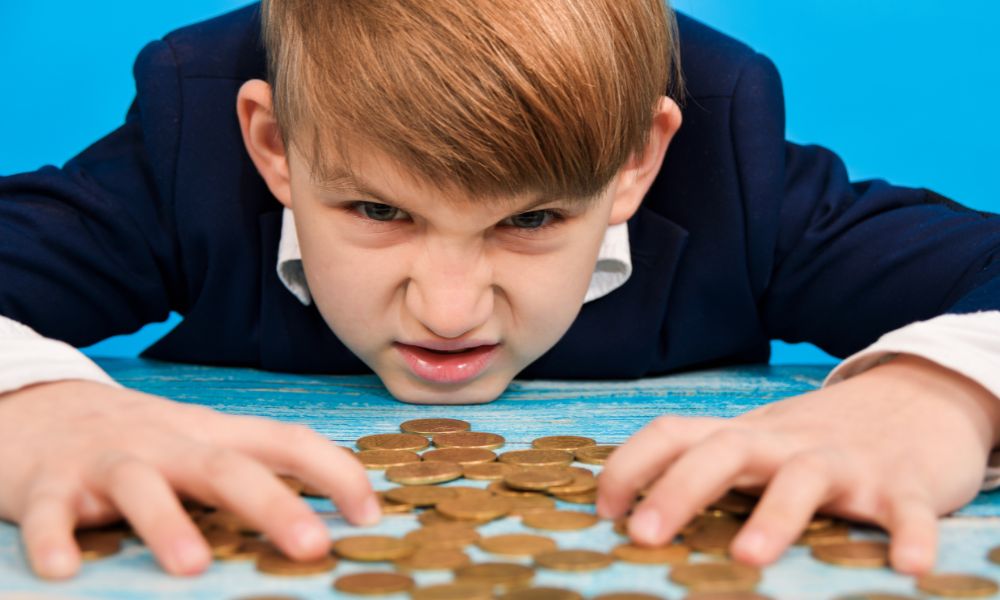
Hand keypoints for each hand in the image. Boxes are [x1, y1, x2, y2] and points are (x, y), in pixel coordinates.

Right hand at [0, 380, 377, 578]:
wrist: (38, 406)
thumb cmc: (137, 440)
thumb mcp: (198, 444)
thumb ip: (251, 471)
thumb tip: (324, 514)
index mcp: (211, 436)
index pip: (285, 441)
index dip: (334, 471)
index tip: (372, 513)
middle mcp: (167, 443)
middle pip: (225, 467)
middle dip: (272, 504)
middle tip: (312, 546)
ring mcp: (107, 460)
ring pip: (141, 485)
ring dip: (167, 524)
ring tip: (192, 567)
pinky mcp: (46, 482)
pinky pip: (49, 512)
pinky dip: (54, 538)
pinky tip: (65, 570)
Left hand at [596, 354, 999, 572]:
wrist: (918, 400)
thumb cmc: (817, 437)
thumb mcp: (758, 444)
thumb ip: (709, 469)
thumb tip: (633, 513)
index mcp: (744, 436)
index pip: (673, 433)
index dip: (630, 465)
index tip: (603, 510)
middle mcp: (785, 443)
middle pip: (724, 452)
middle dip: (680, 490)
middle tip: (643, 535)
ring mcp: (845, 461)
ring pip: (804, 479)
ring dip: (776, 516)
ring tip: (748, 557)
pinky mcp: (904, 484)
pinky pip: (907, 509)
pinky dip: (910, 535)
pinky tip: (909, 568)